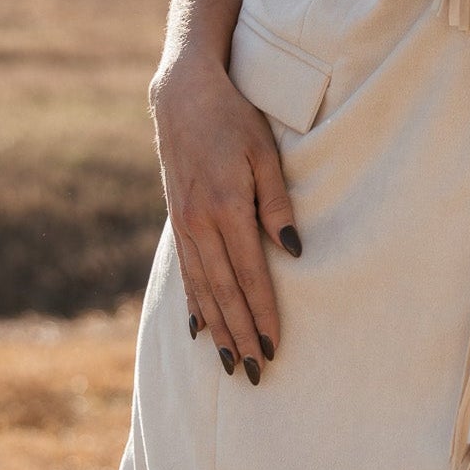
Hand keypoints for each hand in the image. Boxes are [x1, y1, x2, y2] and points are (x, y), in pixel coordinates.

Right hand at [148, 55, 303, 382]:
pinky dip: (194, 303)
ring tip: (228, 362)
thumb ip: (277, 203)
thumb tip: (293, 252)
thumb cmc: (234, 119)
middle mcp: (199, 223)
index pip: (249, 275)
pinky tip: (199, 327)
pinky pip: (186, 271)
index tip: (274, 347)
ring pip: (202, 288)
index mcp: (226, 207)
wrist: (182, 95)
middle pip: (223, 292)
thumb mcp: (265, 152)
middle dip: (239, 335)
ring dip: (216, 328)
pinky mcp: (177, 219)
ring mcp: (183, 223)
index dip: (262, 314)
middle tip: (252, 373)